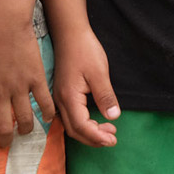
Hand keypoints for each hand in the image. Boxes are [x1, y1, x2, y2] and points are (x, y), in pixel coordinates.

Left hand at [0, 18, 49, 154]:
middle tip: (4, 145)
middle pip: (3, 127)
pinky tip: (46, 118)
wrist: (3, 24)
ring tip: (24, 133)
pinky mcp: (35, 78)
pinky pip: (44, 101)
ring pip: (24, 118)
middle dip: (3, 141)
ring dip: (24, 130)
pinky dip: (46, 113)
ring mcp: (19, 87)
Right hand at [53, 28, 120, 148]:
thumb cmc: (85, 50)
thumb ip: (106, 96)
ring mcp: (59, 97)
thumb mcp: (99, 73)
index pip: (81, 126)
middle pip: (74, 130)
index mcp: (69, 97)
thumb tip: (113, 117)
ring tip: (108, 130)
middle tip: (112, 138)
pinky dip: (83, 124)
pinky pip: (70, 116)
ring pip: (71, 124)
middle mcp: (60, 101)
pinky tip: (95, 120)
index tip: (113, 139)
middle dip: (93, 138)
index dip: (97, 136)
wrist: (70, 34)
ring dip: (89, 132)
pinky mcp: (62, 93)